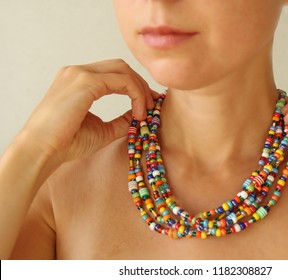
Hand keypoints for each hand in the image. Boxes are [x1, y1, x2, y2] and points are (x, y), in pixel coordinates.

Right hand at [20, 59, 157, 164]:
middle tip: (153, 104)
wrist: (42, 150)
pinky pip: (122, 81)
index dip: (136, 86)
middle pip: (121, 67)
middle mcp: (78, 72)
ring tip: (146, 111)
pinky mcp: (85, 81)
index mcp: (78, 80)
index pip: (115, 73)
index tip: (149, 104)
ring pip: (123, 70)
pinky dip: (135, 94)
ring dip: (140, 89)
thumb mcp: (102, 129)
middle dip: (141, 84)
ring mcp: (80, 74)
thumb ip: (121, 120)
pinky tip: (138, 113)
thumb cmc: (66, 143)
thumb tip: (139, 115)